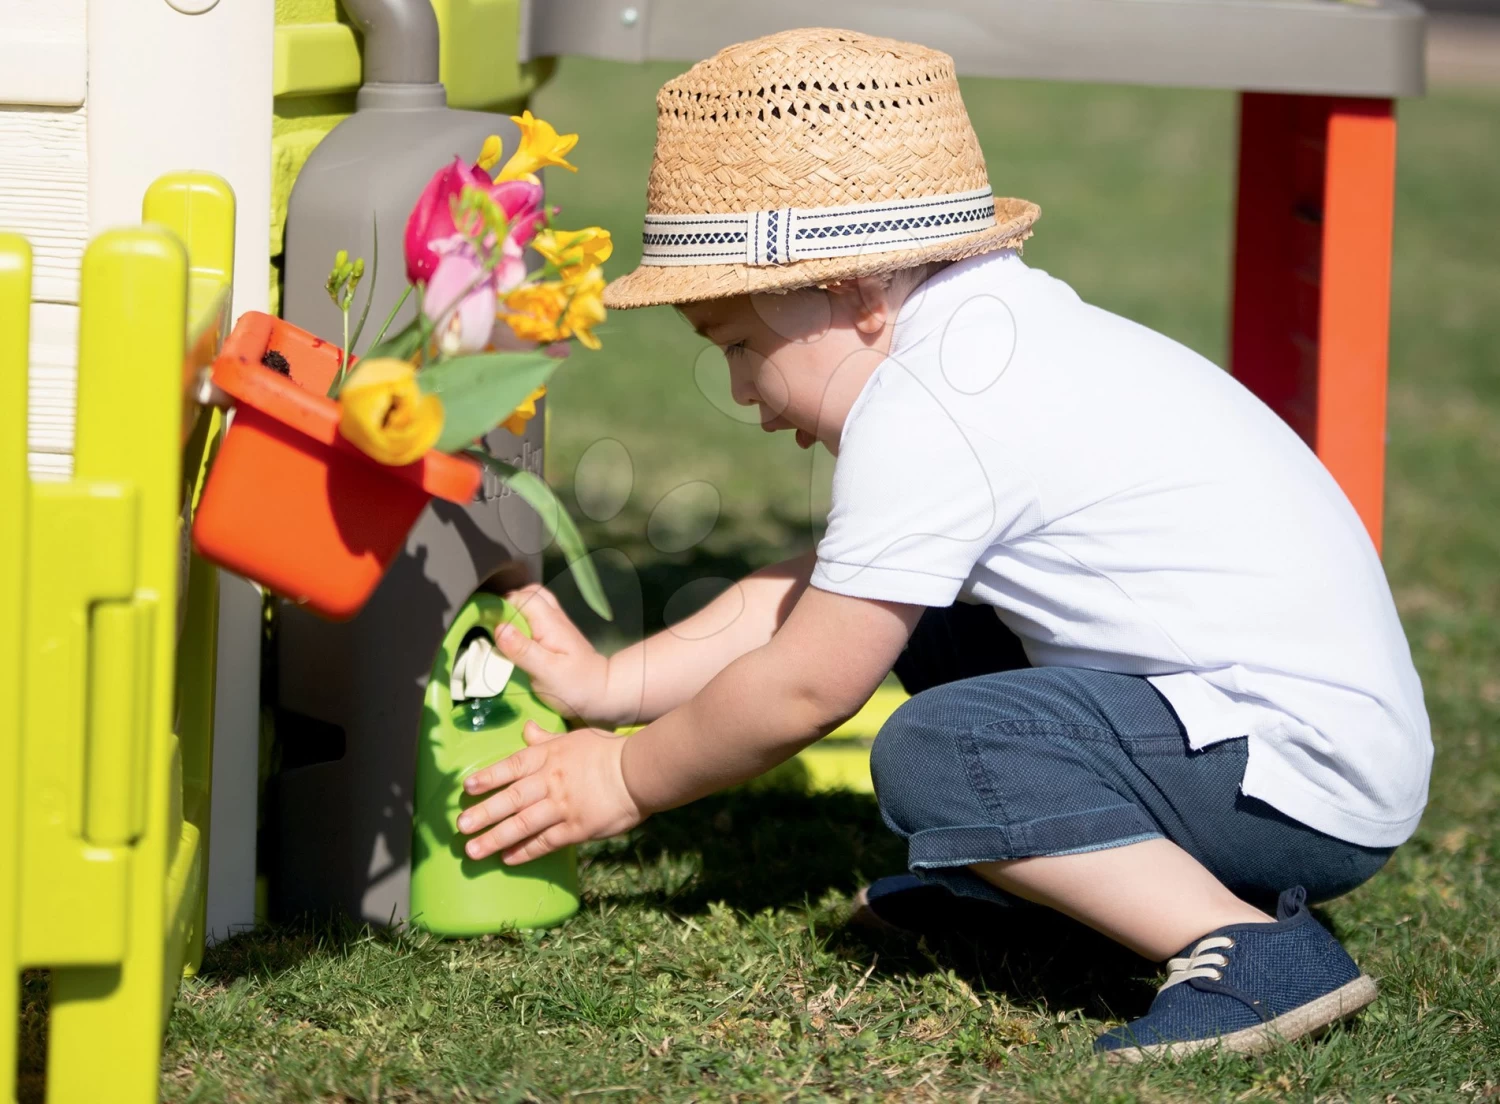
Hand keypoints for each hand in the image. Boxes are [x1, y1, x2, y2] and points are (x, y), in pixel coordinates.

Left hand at [458, 721, 644, 863]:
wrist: (639, 772)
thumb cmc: (608, 752)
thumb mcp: (574, 737)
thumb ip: (546, 738)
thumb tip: (526, 728)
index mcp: (549, 756)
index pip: (511, 767)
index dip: (487, 777)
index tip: (466, 788)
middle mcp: (550, 781)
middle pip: (510, 799)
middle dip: (483, 814)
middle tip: (460, 827)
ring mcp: (562, 806)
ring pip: (522, 824)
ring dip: (496, 838)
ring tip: (473, 851)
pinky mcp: (576, 828)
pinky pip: (546, 842)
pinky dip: (526, 851)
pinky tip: (509, 859)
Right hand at [496, 584, 611, 722]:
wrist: (604, 694)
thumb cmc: (576, 686)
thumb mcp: (546, 673)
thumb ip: (522, 650)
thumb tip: (498, 627)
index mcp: (550, 622)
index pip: (521, 597)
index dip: (499, 605)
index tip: (481, 620)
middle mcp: (554, 617)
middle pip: (528, 593)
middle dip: (507, 603)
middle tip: (490, 623)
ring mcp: (557, 624)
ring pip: (534, 602)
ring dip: (516, 609)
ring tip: (500, 629)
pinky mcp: (556, 635)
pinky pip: (537, 616)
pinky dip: (523, 619)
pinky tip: (514, 636)